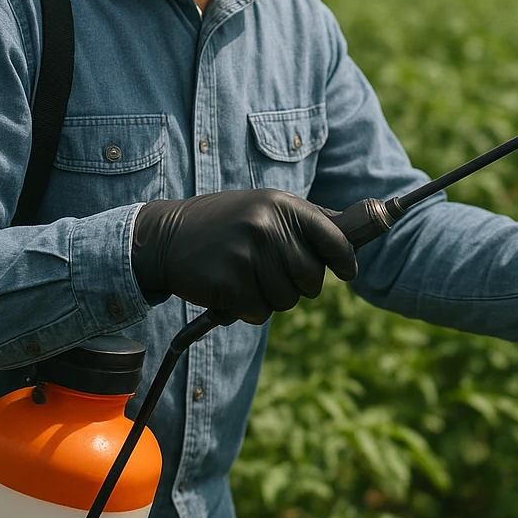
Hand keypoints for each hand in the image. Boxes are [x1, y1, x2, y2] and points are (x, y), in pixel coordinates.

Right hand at [131, 189, 357, 323]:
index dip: (344, 260)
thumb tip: (351, 239)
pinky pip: (259, 313)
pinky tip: (229, 290)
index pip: (333, 237)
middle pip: (312, 278)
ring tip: (245, 277)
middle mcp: (268, 225)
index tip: (347, 272)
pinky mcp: (228, 282)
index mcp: (283, 204)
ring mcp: (247, 253)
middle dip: (299, 286)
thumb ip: (304, 223)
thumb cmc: (224, 225)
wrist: (165, 236)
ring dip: (269, 299)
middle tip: (273, 275)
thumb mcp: (264, 209)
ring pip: (286, 300)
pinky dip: (247, 310)